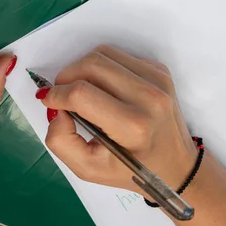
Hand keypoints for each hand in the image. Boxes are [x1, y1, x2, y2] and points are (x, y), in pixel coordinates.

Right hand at [36, 45, 196, 195]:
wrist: (176, 166)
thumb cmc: (132, 170)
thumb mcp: (90, 169)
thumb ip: (62, 142)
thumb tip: (55, 108)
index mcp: (133, 127)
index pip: (82, 94)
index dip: (57, 94)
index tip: (49, 101)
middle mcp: (149, 98)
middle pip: (91, 65)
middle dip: (66, 77)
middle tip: (61, 94)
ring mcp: (158, 81)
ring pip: (104, 54)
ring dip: (83, 68)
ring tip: (81, 91)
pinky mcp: (161, 72)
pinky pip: (120, 56)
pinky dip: (104, 67)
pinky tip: (105, 88)